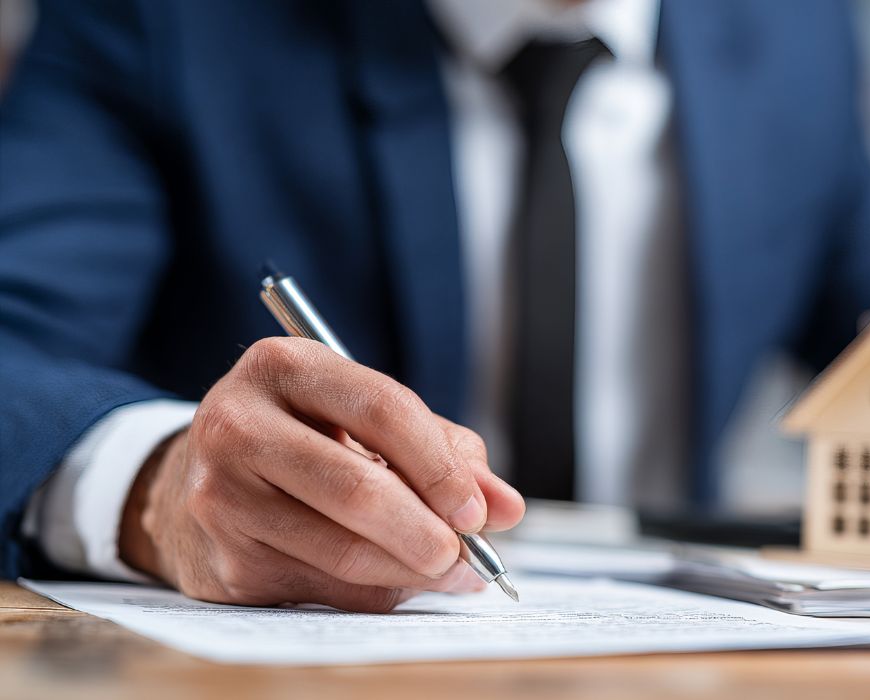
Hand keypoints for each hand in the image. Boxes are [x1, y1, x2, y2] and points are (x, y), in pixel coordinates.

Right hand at [118, 337, 524, 611]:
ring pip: (341, 549)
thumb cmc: (307, 439)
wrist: (196, 479)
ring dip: (409, 572)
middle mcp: (240, 423)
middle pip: (357, 489)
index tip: (478, 510)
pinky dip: (373, 591)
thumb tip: (507, 507)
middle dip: (427, 533)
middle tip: (466, 557)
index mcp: (286, 367)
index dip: (440, 467)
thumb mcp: (367, 419)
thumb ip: (445, 453)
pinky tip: (392, 579)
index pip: (382, 410)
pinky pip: (321, 586)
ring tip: (446, 571)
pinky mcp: (222, 556)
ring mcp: (221, 494)